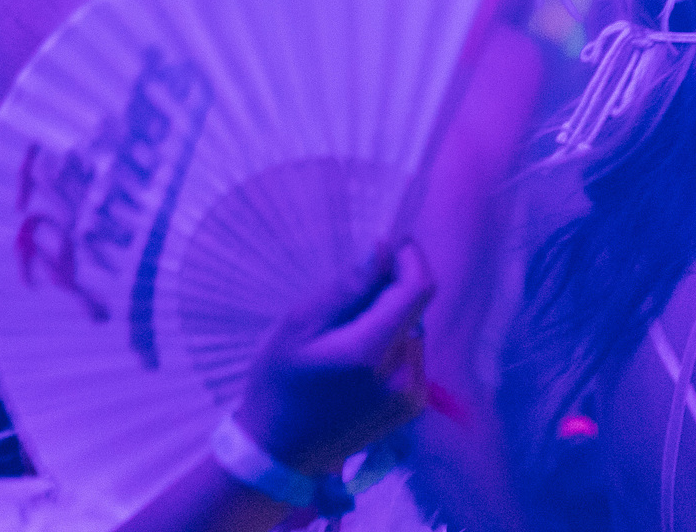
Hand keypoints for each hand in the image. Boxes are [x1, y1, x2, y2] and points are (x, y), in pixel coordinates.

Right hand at [233, 242, 433, 476]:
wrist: (280, 452)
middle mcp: (403, 375)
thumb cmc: (278, 383)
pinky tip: (359, 361)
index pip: (417, 289)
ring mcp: (411, 396)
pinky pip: (413, 357)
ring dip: (391, 319)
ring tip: (346, 335)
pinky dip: (393, 346)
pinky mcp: (412, 408)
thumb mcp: (298, 325)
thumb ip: (347, 288)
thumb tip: (383, 247)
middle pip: (414, 308)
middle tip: (348, 299)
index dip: (410, 258)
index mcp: (370, 352)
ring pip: (414, 331)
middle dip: (390, 290)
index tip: (389, 244)